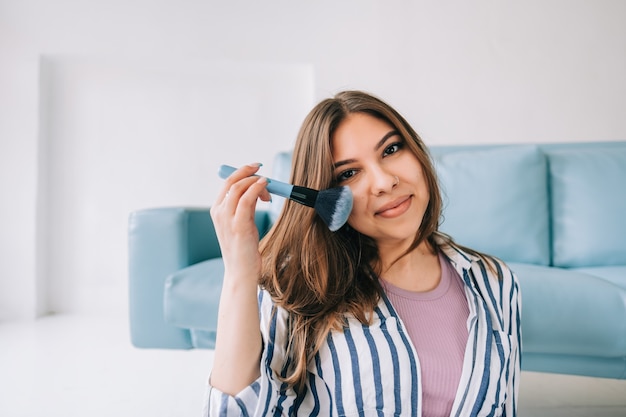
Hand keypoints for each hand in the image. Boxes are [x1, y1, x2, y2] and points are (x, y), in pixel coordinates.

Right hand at [210, 163, 270, 284]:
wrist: (240, 272)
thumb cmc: (244, 249)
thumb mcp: (242, 224)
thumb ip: (245, 207)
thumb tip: (257, 190)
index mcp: (217, 210)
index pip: (227, 183)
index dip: (242, 171)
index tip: (256, 168)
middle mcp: (219, 212)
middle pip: (232, 181)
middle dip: (248, 171)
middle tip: (262, 168)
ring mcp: (227, 218)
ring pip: (240, 187)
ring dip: (256, 181)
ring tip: (268, 186)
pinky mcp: (239, 225)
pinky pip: (247, 199)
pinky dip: (257, 188)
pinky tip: (265, 187)